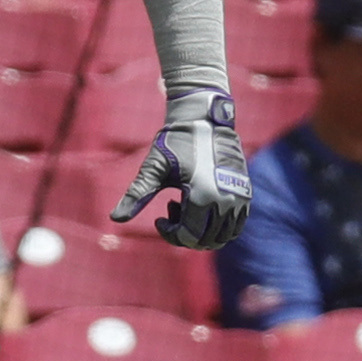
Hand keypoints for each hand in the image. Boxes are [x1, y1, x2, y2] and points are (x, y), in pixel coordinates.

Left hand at [112, 87, 250, 250]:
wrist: (204, 120)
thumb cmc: (176, 143)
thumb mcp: (154, 169)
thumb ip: (136, 194)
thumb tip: (115, 218)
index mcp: (204, 197)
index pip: (189, 237)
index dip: (170, 235)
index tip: (159, 218)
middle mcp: (227, 200)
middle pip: (205, 240)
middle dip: (184, 233)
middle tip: (171, 209)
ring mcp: (240, 198)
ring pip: (222, 236)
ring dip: (202, 230)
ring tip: (186, 206)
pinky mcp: (246, 193)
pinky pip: (235, 225)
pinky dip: (217, 225)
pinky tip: (200, 204)